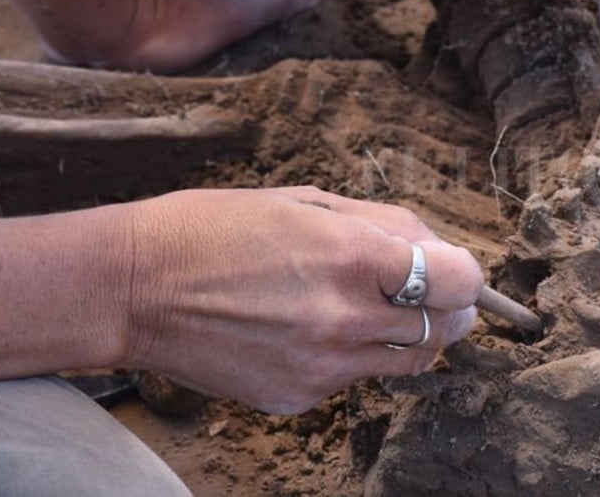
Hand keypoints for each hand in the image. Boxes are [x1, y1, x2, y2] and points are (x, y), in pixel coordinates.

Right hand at [119, 187, 484, 413]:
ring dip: (405, 335)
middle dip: (446, 308)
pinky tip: (309, 330)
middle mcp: (347, 320)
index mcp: (355, 259)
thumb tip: (435, 247)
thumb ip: (383, 226)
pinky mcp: (298, 398)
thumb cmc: (217, 229)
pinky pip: (352, 380)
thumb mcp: (307, 203)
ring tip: (368, 307)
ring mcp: (324, 367)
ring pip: (407, 361)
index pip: (461, 281)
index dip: (464, 273)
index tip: (452, 270)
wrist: (134, 287)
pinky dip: (349, 358)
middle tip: (425, 291)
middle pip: (446, 329)